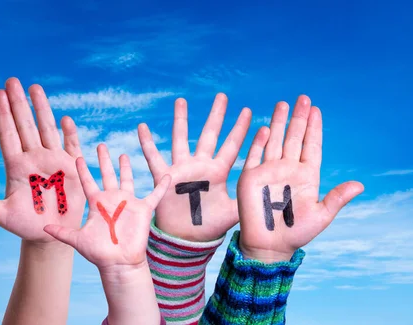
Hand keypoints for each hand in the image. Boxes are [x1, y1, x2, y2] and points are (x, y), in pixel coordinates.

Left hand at [0, 78, 84, 242]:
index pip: (8, 135)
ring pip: (46, 130)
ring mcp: (53, 162)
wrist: (51, 233)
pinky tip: (65, 119)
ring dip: (41, 109)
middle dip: (19, 103)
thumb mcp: (2, 215)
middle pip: (25, 126)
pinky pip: (71, 147)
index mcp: (16, 166)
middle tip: (12, 80)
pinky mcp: (72, 169)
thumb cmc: (25, 224)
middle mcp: (34, 159)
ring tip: (34, 88)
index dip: (3, 115)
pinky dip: (69, 134)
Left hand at [43, 144, 170, 268]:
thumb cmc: (99, 253)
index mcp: (97, 203)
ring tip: (123, 154)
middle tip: (101, 145)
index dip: (83, 170)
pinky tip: (167, 175)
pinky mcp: (143, 209)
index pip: (88, 182)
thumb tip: (43, 228)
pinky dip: (162, 186)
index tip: (77, 156)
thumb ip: (62, 232)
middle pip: (108, 175)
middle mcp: (112, 199)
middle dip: (104, 161)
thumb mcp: (78, 240)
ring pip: (127, 179)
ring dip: (126, 167)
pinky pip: (155, 195)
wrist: (119, 263)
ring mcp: (128, 203)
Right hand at [138, 93, 250, 240]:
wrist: (186, 240)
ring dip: (181, 120)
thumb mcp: (233, 212)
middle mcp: (201, 165)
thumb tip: (271, 193)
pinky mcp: (165, 177)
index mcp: (218, 172)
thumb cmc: (209, 227)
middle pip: (210, 134)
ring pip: (181, 138)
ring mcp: (182, 169)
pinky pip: (153, 157)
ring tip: (181, 100)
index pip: (232, 145)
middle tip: (223, 96)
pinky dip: (147, 143)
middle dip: (216, 115)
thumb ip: (247, 199)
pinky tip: (142, 127)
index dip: (241, 130)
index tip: (250, 111)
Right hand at [237, 95, 363, 261]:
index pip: (312, 146)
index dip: (315, 128)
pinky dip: (259, 141)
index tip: (317, 110)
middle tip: (303, 98)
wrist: (269, 245)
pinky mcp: (251, 177)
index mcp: (307, 176)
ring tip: (283, 103)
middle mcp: (288, 170)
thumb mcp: (321, 216)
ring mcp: (269, 171)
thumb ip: (337, 198)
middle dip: (299, 118)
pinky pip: (255, 155)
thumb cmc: (296, 233)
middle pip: (295, 138)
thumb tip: (360, 185)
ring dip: (280, 123)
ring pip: (276, 141)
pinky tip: (266, 128)